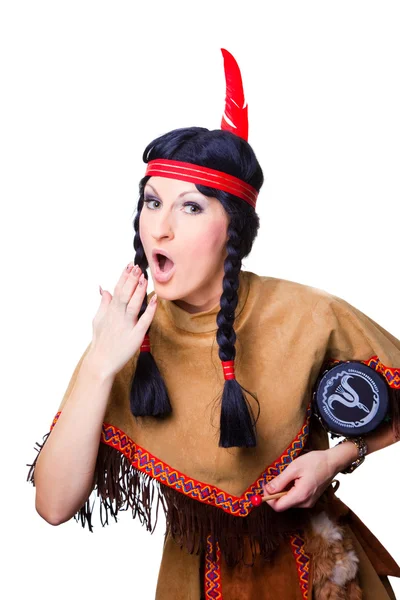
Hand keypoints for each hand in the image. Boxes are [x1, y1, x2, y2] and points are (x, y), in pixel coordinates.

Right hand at [85, 262, 156, 378]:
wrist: (101, 362)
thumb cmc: (100, 342)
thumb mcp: (98, 320)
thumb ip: (103, 304)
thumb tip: (103, 289)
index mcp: (110, 311)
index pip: (117, 290)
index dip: (123, 277)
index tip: (129, 266)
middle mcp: (117, 316)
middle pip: (125, 294)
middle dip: (131, 280)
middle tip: (138, 267)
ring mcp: (126, 326)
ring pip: (133, 305)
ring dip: (139, 291)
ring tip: (144, 278)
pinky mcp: (135, 336)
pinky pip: (144, 322)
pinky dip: (149, 311)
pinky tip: (154, 300)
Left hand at [262, 450, 335, 511]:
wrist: (333, 462)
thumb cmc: (315, 462)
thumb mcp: (294, 468)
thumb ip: (280, 481)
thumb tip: (268, 489)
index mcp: (301, 495)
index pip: (278, 507)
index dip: (268, 498)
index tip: (265, 486)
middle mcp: (305, 503)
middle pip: (283, 504)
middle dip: (275, 494)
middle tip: (274, 479)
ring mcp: (309, 502)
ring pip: (289, 502)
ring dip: (283, 491)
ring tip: (287, 477)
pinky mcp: (311, 499)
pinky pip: (296, 499)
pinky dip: (290, 491)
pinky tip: (294, 480)